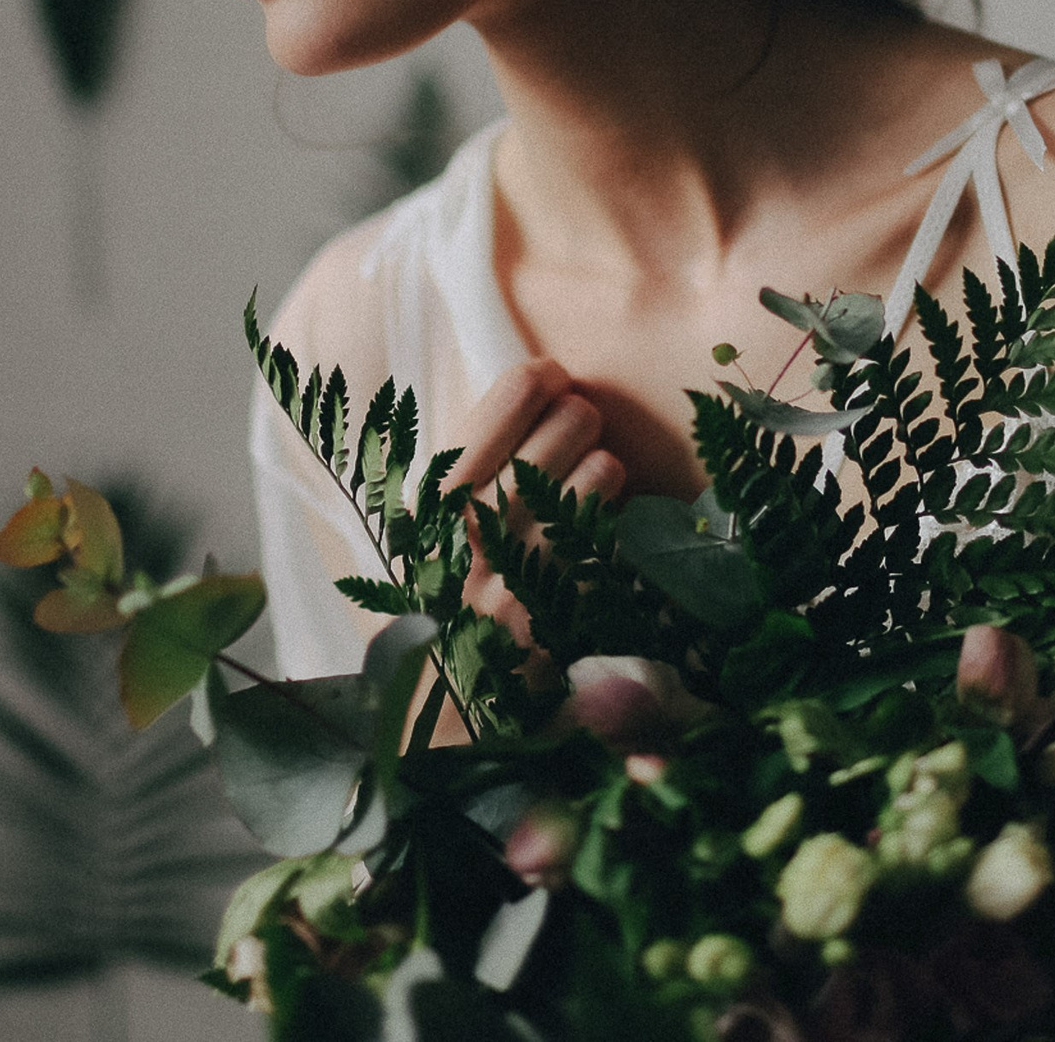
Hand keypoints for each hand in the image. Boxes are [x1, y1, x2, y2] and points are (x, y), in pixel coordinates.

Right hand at [445, 357, 625, 642]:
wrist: (459, 675)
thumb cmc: (458, 568)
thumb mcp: (443, 505)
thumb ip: (481, 445)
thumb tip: (546, 378)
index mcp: (442, 483)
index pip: (519, 388)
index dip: (548, 378)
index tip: (552, 389)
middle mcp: (479, 517)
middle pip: (574, 417)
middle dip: (581, 424)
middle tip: (567, 447)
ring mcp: (526, 559)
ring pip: (603, 465)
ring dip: (599, 472)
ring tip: (574, 495)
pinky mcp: (564, 597)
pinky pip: (612, 522)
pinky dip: (606, 519)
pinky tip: (584, 533)